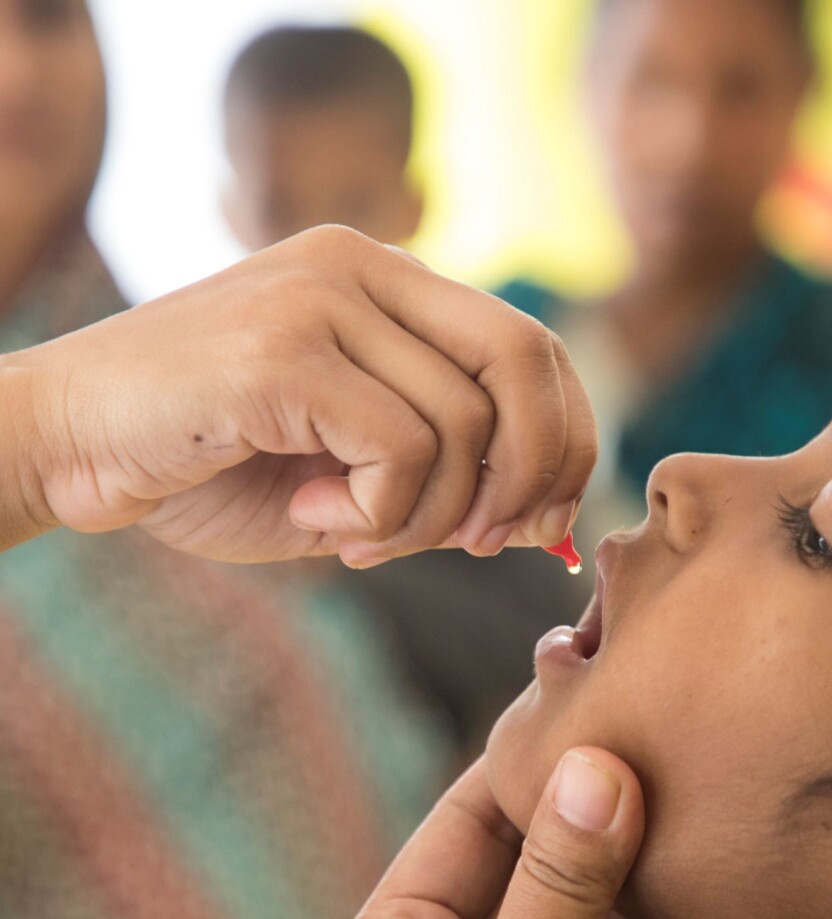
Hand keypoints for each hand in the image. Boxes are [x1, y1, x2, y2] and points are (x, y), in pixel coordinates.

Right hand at [1, 227, 595, 562]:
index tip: (544, 521)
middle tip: (488, 542)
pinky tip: (312, 519)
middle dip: (536, 472)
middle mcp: (363, 266)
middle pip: (526, 361)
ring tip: (351, 534)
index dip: (567, 440)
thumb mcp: (356, 481)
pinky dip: (377, 514)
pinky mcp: (283, 347)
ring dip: (427, 518)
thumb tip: (547, 523)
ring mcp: (321, 297)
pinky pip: (400, 449)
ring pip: (462, 425)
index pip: (532, 348)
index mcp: (387, 282)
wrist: (69, 448)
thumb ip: (448, 484)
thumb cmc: (215, 466)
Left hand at [313, 749, 655, 918]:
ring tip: (681, 824)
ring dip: (627, 886)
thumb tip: (599, 769)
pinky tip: (680, 918)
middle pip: (530, 869)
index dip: (522, 765)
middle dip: (590, 822)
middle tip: (653, 761)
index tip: (583, 711)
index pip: (465, 822)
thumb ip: (552, 891)